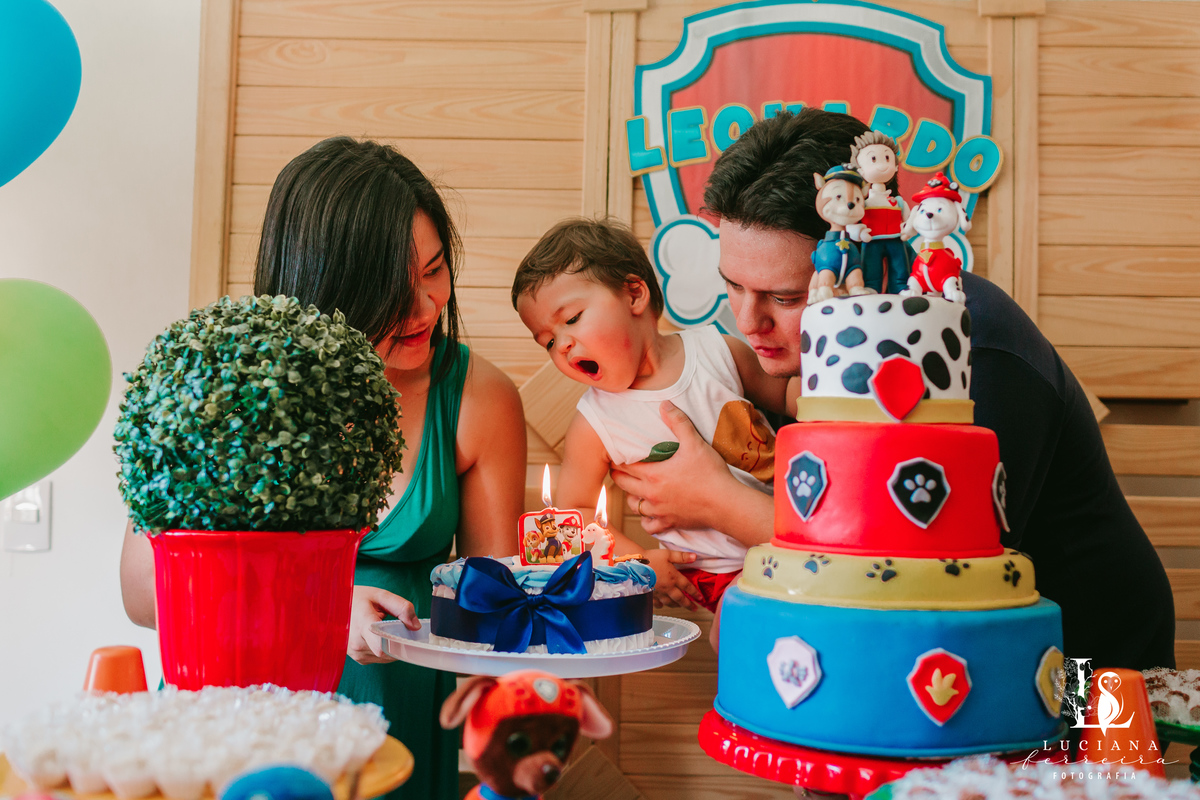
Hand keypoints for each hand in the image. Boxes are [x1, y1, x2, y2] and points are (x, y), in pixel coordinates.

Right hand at [347, 585, 419, 663]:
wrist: (332, 605)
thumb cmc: (356, 598)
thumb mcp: (380, 595)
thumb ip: (401, 608)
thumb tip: (415, 627)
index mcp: (362, 623)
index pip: (381, 645)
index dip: (397, 644)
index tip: (404, 635)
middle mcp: (356, 642)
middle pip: (388, 650)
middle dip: (397, 640)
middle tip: (393, 625)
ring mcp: (354, 652)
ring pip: (385, 656)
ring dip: (389, 645)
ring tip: (379, 628)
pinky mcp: (356, 658)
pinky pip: (378, 658)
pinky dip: (382, 648)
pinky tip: (375, 635)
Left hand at [611, 400, 731, 533]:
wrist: (726, 504)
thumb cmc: (711, 474)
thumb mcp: (695, 443)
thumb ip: (678, 422)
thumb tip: (664, 404)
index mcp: (654, 475)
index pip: (624, 466)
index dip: (617, 459)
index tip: (615, 454)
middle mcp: (651, 495)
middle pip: (623, 485)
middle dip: (619, 475)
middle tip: (620, 468)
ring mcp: (659, 511)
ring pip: (633, 506)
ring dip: (631, 496)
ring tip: (635, 488)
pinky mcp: (669, 523)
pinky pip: (649, 526)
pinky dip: (646, 520)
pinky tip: (651, 512)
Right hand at [644, 549, 703, 610]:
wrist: (634, 565)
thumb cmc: (650, 558)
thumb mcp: (668, 554)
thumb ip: (682, 556)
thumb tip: (695, 557)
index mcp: (674, 577)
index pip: (687, 587)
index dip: (695, 593)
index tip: (700, 598)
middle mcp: (668, 587)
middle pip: (680, 599)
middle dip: (689, 605)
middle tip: (694, 609)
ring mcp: (659, 593)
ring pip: (670, 602)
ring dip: (677, 605)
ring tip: (680, 606)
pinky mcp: (650, 595)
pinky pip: (657, 603)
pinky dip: (662, 605)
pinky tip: (663, 605)